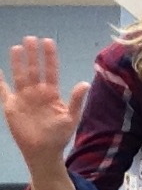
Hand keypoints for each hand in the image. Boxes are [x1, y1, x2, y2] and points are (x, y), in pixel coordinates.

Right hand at [0, 37, 89, 167]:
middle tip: (30, 38)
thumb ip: (76, 100)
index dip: (49, 57)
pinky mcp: (11, 106)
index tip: (48, 42)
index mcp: (51, 94)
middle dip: (32, 54)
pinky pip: (3, 91)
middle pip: (34, 70)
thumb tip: (84, 83)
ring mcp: (23, 98)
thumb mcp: (71, 117)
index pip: (50, 71)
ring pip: (20, 76)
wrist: (43, 151)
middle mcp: (37, 92)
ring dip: (18, 63)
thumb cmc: (59, 135)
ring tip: (17, 47)